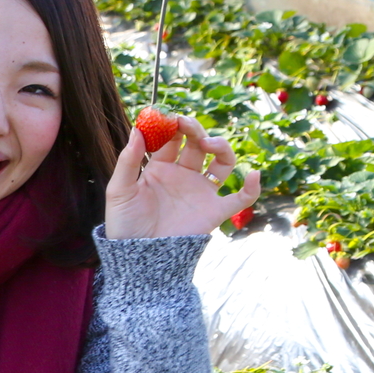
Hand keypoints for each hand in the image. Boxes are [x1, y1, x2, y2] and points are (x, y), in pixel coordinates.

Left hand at [103, 111, 260, 240]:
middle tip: (185, 123)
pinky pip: (241, 198)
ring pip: (222, 162)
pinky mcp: (214, 211)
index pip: (170, 139)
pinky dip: (252, 187)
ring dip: (221, 147)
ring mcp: (200, 192)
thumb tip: (137, 128)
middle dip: (194, 130)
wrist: (138, 257)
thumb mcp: (120, 190)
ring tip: (209, 143)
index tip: (168, 115)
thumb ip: (128, 160)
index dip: (171, 125)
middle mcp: (183, 176)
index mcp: (159, 168)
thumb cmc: (125, 224)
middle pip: (197, 144)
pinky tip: (253, 175)